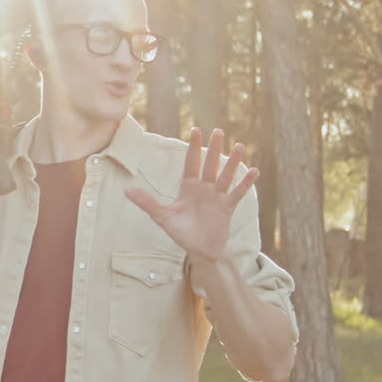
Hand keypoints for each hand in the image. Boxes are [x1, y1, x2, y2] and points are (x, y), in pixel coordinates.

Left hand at [125, 127, 258, 263]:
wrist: (199, 251)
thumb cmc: (181, 233)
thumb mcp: (162, 217)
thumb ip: (147, 202)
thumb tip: (127, 190)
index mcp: (188, 188)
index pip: (191, 163)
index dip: (193, 148)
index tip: (196, 130)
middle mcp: (204, 188)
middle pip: (209, 165)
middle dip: (213, 149)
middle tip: (218, 131)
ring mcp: (217, 197)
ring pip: (225, 175)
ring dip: (232, 162)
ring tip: (240, 146)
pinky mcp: (227, 208)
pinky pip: (237, 193)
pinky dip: (245, 183)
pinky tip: (253, 171)